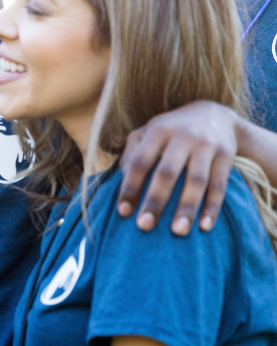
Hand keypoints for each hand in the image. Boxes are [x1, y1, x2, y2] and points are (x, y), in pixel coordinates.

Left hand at [116, 100, 239, 234]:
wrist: (214, 114)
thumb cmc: (170, 130)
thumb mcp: (148, 132)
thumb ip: (132, 152)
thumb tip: (120, 179)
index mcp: (158, 131)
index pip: (140, 161)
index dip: (130, 186)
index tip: (123, 212)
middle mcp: (182, 136)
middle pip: (167, 172)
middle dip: (155, 200)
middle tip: (144, 226)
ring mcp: (206, 145)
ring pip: (196, 180)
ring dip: (187, 207)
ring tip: (178, 232)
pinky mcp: (226, 155)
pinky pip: (219, 184)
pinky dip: (212, 206)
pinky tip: (204, 226)